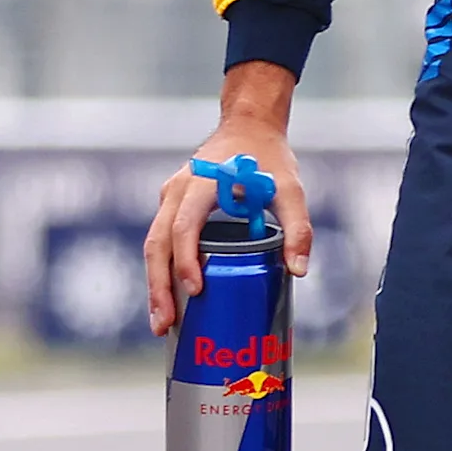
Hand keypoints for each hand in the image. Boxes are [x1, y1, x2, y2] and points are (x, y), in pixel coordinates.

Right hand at [145, 61, 311, 335]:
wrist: (249, 126)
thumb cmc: (268, 158)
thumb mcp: (290, 189)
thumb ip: (298, 228)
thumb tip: (298, 271)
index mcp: (201, 184)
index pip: (184, 227)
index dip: (186, 260)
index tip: (196, 290)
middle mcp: (177, 191)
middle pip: (157, 244)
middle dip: (158, 286)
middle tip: (165, 324)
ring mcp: (169, 198)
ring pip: (153, 245)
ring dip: (155, 284)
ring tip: (162, 322)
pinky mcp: (171, 206)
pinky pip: (160, 241)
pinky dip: (161, 270)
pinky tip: (168, 298)